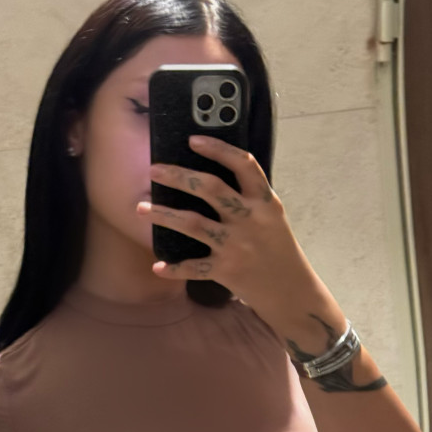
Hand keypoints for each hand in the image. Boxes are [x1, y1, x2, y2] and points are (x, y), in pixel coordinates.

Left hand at [136, 134, 312, 313]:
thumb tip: (213, 177)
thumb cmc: (278, 250)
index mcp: (264, 202)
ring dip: (163, 215)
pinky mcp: (227, 270)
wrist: (291, 291)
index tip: (193, 140)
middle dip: (178, 176)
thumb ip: (250, 198)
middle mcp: (249, 219)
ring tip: (140, 208)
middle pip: (210, 188)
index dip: (218, 149)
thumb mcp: (272, 217)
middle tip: (154, 170)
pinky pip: (195, 267)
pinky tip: (157, 266)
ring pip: (193, 223)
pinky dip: (175, 268)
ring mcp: (236, 245)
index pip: (243, 165)